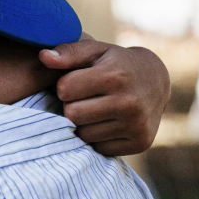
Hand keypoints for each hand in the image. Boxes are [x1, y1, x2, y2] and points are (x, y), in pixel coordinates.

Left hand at [40, 38, 169, 155]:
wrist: (156, 81)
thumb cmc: (115, 63)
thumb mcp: (95, 50)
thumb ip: (68, 52)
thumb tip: (43, 57)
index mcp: (115, 76)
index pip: (65, 90)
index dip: (66, 85)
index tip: (77, 81)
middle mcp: (129, 102)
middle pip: (72, 114)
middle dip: (72, 105)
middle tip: (85, 97)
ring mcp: (136, 125)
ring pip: (83, 134)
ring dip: (84, 123)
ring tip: (97, 108)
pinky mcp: (140, 143)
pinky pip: (99, 148)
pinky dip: (98, 137)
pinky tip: (107, 122)